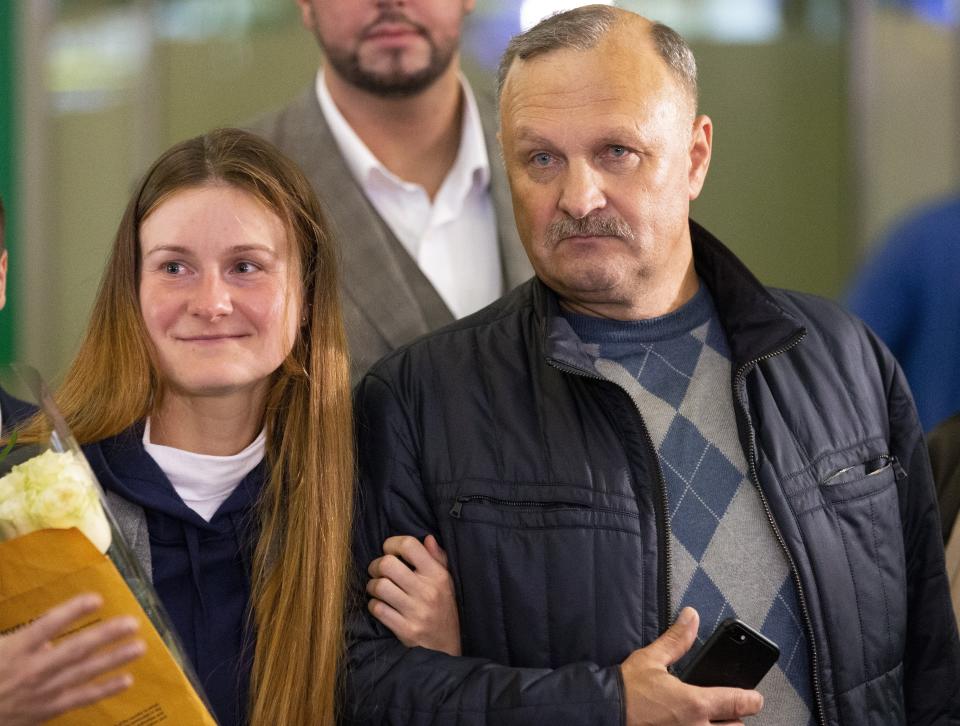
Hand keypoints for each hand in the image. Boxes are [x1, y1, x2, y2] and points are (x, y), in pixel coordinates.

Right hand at [0, 593, 145, 725]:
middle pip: (75, 650)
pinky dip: (104, 690)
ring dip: (114, 659)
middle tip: (133, 623)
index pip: (47, 627)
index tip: (96, 599)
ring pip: (84, 673)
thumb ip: (20, 639)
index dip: (72, 612)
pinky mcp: (48, 710)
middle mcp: (32, 671)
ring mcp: (43, 692)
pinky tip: (127, 680)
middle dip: (106, 636)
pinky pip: (81, 699)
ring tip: (139, 646)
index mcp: (14, 651)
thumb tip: (46, 640)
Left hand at [367, 534, 461, 655]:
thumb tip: (427, 538)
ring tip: (378, 589)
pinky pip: (378, 609)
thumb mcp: (447, 581)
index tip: (390, 551)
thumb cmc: (445, 608)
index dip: (392, 544)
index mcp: (437, 575)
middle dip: (376, 565)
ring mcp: (416, 611)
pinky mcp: (406, 630)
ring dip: (372, 586)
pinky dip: (374, 605)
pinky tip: (381, 606)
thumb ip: (437, 558)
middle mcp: (427, 591)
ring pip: (379, 586)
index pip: (409, 545)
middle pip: (387, 564)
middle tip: (378, 571)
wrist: (450, 646)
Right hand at [620, 607, 763, 725]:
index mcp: (695, 704)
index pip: (739, 703)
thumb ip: (676, 640)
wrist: (603, 713)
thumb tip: (690, 618)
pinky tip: (688, 724)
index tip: (755, 697)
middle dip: (735, 719)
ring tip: (708, 720)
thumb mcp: (651, 659)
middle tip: (728, 710)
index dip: (752, 699)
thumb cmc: (626, 691)